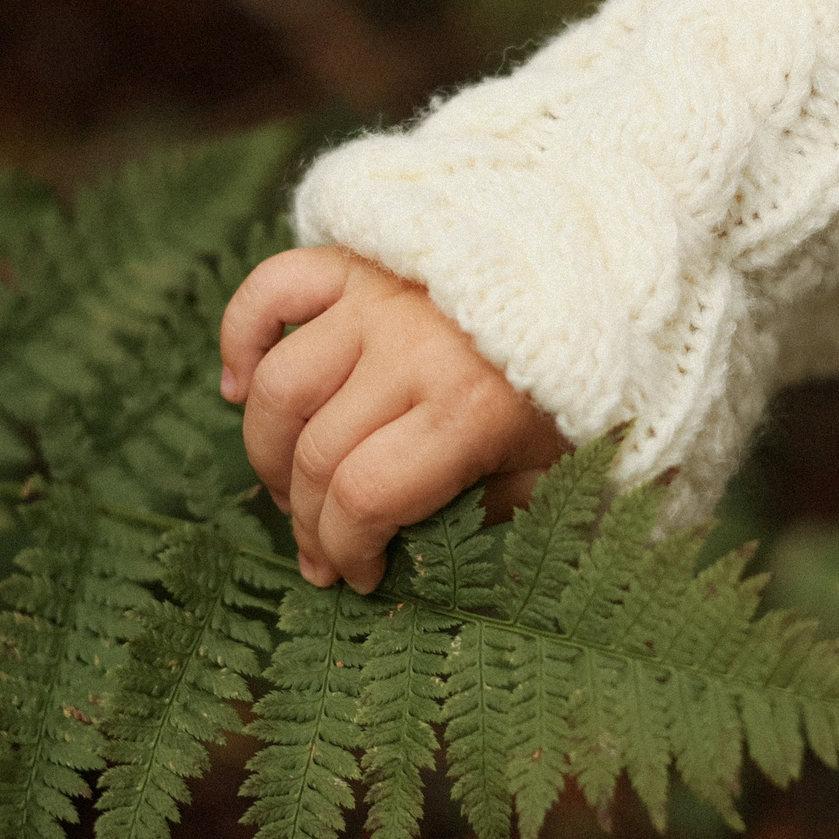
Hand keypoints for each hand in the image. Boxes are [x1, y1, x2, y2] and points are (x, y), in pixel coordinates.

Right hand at [219, 246, 564, 591]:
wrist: (601, 283)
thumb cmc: (573, 391)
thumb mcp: (546, 471)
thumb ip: (475, 514)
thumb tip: (394, 549)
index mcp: (469, 409)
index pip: (365, 497)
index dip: (345, 550)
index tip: (356, 577)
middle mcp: (414, 349)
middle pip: (317, 453)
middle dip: (308, 521)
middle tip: (321, 550)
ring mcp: (378, 299)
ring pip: (280, 385)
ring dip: (266, 451)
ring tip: (288, 488)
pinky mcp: (358, 262)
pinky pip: (270, 290)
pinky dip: (239, 338)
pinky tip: (237, 390)